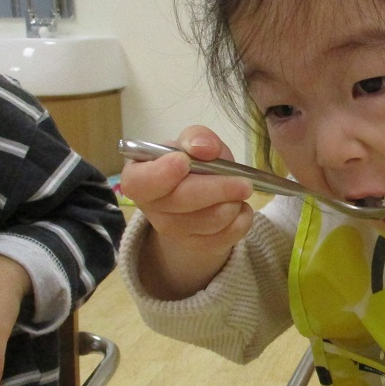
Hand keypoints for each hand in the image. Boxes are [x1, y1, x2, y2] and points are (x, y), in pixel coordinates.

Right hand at [120, 125, 254, 298]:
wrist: (202, 200)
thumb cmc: (194, 166)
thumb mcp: (194, 144)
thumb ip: (197, 138)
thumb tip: (204, 147)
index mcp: (140, 177)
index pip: (141, 182)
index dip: (162, 173)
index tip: (184, 161)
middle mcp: (152, 208)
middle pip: (182, 201)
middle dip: (218, 189)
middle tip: (244, 183)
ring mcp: (174, 232)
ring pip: (210, 221)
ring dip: (233, 203)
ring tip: (238, 191)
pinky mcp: (199, 247)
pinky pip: (228, 235)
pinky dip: (242, 218)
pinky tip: (240, 207)